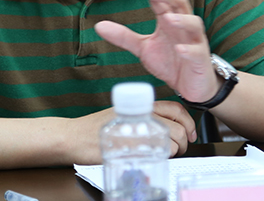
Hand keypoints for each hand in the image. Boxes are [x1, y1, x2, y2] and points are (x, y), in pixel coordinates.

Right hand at [67, 102, 195, 163]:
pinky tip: (151, 157)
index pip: (175, 108)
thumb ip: (140, 117)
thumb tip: (164, 127)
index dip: (188, 121)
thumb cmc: (93, 129)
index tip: (191, 132)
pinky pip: (157, 151)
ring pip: (172, 139)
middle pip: (178, 126)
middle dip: (185, 140)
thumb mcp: (120, 115)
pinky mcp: (132, 145)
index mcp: (139, 105)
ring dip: (174, 150)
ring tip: (164, 154)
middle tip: (180, 148)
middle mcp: (140, 114)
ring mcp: (137, 130)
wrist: (72, 136)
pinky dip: (161, 156)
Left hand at [95, 0, 219, 103]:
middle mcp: (183, 27)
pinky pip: (197, 52)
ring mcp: (194, 42)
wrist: (191, 87)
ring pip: (194, 24)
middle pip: (180, 3)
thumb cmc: (171, 62)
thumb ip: (124, 36)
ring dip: (182, 20)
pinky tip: (180, 49)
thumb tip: (98, 26)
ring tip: (168, 18)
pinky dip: (189, 50)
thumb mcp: (144, 48)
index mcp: (168, 20)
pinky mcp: (201, 60)